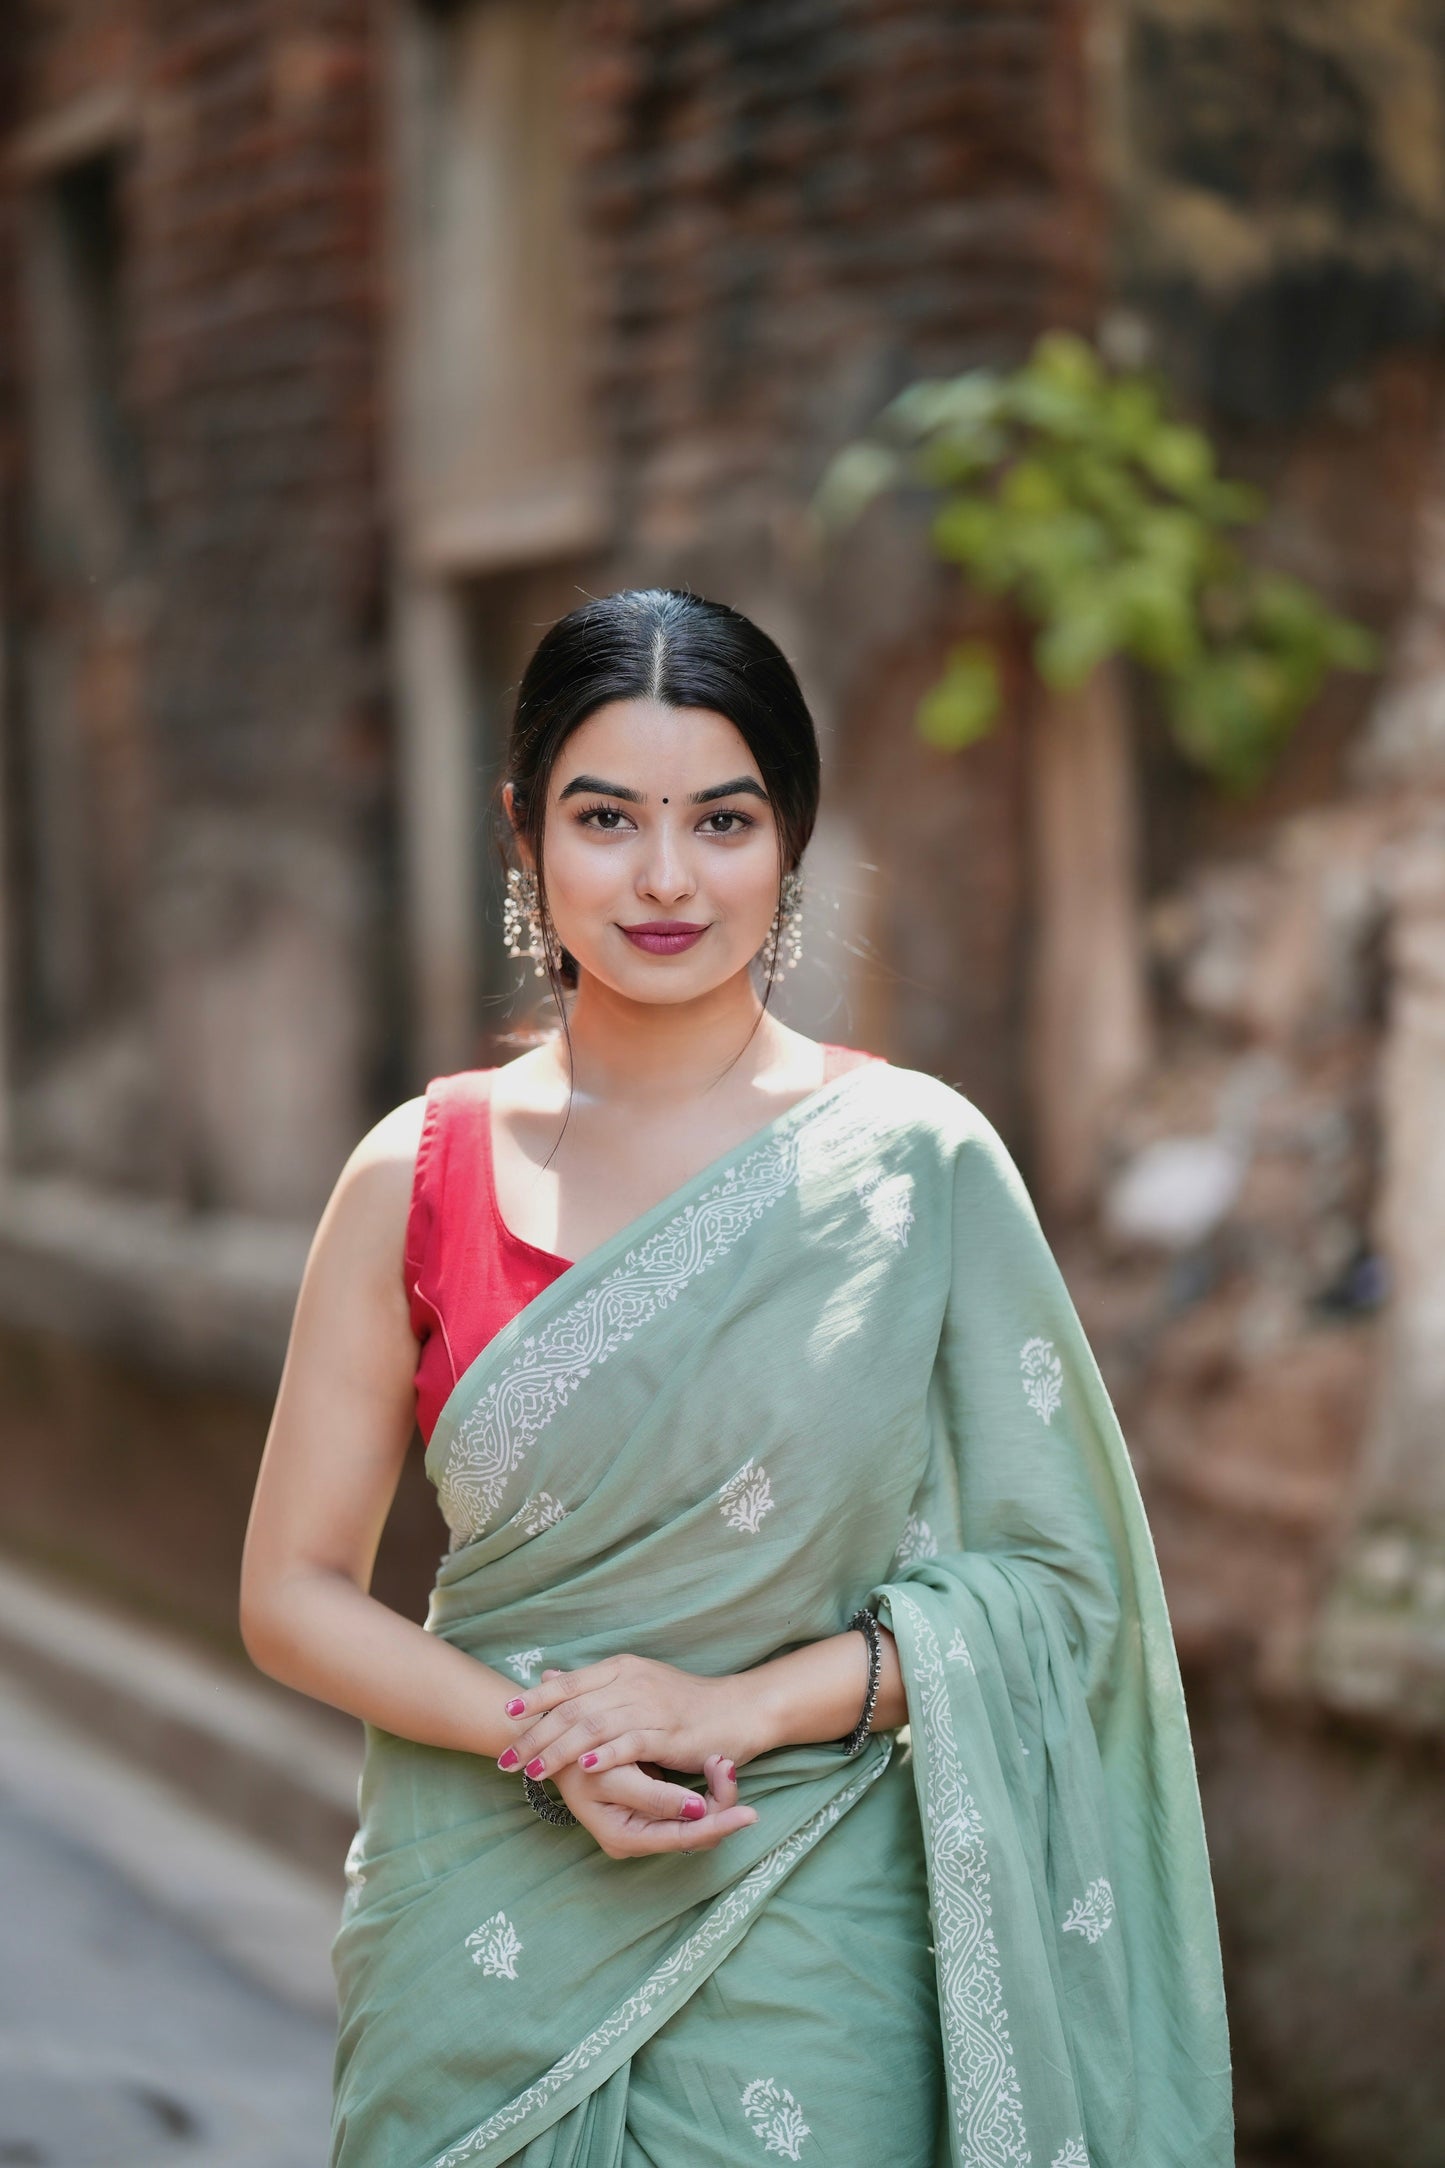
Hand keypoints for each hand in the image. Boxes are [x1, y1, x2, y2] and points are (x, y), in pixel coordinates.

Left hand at [497, 1655, 755, 1785]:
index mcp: (621, 1669)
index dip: (535, 1699)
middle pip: (573, 1708)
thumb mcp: (635, 1684)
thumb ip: (593, 1685)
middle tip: (507, 1758)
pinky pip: (629, 1743)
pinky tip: (583, 1769)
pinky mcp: (668, 1733)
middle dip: (536, 1735)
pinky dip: (604, 1755)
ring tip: (533, 1770)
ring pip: (593, 1727)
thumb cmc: (684, 1703)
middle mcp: (632, 1682)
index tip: (505, 1715)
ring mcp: (650, 1706)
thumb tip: (548, 1677)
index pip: (569, 1683)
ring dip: (559, 1750)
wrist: (738, 1710)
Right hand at [552, 1750, 758, 1859]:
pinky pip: (690, 1807)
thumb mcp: (611, 1779)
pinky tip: (714, 1762)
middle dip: (721, 1803)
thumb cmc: (577, 1761)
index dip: (716, 1825)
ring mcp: (647, 1825)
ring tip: (722, 1760)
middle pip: (695, 1834)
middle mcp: (640, 1839)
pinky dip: (706, 1786)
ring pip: (697, 1820)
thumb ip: (654, 1797)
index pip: (684, 1839)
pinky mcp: (653, 1807)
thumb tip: (698, 1810)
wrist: (553, 1744)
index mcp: (627, 1839)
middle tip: (729, 1765)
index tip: (748, 1813)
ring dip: (716, 1792)